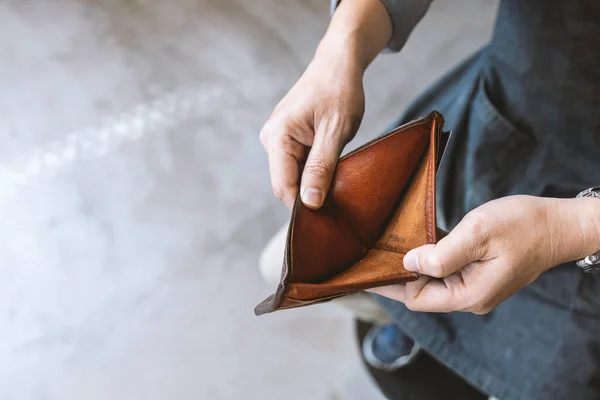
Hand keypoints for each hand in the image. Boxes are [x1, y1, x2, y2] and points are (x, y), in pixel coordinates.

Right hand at [259, 0, 391, 208]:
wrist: (338, 63)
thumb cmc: (339, 91)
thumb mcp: (335, 132)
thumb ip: (320, 168)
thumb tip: (309, 203)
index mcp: (277, 136)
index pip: (283, 186)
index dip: (302, 206)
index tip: (326, 221)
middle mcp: (271, 138)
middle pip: (286, 183)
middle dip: (309, 196)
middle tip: (339, 204)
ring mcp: (278, 139)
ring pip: (293, 175)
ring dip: (314, 183)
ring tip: (338, 182)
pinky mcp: (287, 139)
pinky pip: (298, 164)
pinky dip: (314, 172)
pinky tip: (332, 170)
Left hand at [371, 195, 599, 313]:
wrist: (558, 224)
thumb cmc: (522, 226)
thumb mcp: (477, 234)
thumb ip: (441, 253)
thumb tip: (408, 262)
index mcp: (469, 294)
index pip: (417, 298)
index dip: (392, 283)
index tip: (368, 267)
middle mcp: (470, 296)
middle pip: (422, 292)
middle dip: (398, 274)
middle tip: (373, 253)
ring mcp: (475, 286)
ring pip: (433, 280)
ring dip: (413, 264)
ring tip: (388, 246)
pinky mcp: (479, 273)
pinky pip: (446, 270)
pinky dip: (430, 258)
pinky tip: (416, 241)